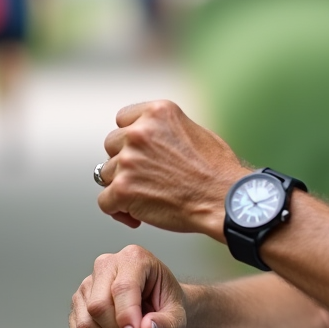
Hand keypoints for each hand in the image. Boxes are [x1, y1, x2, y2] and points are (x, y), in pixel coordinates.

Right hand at [70, 245, 187, 327]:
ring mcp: (88, 285)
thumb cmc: (166, 304)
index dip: (127, 317)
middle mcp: (106, 265)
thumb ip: (167, 324)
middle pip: (98, 306)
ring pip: (86, 324)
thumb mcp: (178, 316)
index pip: (122, 288)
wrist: (158, 306)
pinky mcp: (78, 305)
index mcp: (134, 258)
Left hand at [97, 100, 248, 236]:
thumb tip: (151, 138)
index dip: (131, 137)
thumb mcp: (194, 130)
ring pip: (106, 173)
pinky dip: (118, 210)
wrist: (223, 199)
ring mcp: (129, 161)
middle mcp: (139, 132)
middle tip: (145, 176)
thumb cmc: (217, 170)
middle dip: (124, 160)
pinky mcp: (123, 189)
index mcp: (157, 113)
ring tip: (145, 196)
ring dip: (122, 185)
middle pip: (112, 144)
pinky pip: (105, 201)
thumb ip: (165, 129)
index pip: (123, 119)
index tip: (140, 151)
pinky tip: (136, 214)